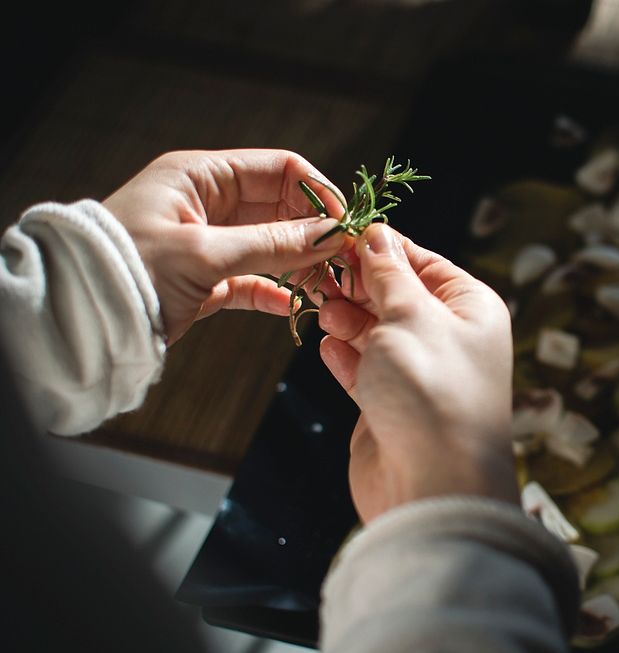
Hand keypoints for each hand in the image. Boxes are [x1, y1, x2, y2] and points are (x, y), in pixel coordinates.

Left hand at [103, 149, 348, 343]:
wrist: (77, 321)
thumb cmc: (129, 270)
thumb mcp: (204, 253)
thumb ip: (273, 243)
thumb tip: (332, 235)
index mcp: (201, 176)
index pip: (278, 169)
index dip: (317, 193)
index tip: (346, 225)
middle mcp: (207, 203)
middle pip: (282, 208)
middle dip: (316, 232)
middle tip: (346, 261)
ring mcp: (208, 242)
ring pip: (272, 245)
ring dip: (302, 264)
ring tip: (329, 287)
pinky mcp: (206, 280)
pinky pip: (254, 279)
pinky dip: (276, 291)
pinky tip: (296, 306)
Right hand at [317, 224, 516, 521]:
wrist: (434, 484)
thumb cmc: (432, 390)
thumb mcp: (410, 315)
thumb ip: (389, 275)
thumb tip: (377, 235)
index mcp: (471, 309)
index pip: (424, 263)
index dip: (382, 249)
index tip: (341, 237)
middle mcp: (449, 339)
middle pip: (397, 296)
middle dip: (360, 284)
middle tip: (323, 276)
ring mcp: (419, 375)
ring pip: (376, 332)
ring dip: (347, 319)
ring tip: (325, 310)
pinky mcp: (390, 407)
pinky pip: (363, 371)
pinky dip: (344, 358)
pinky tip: (327, 346)